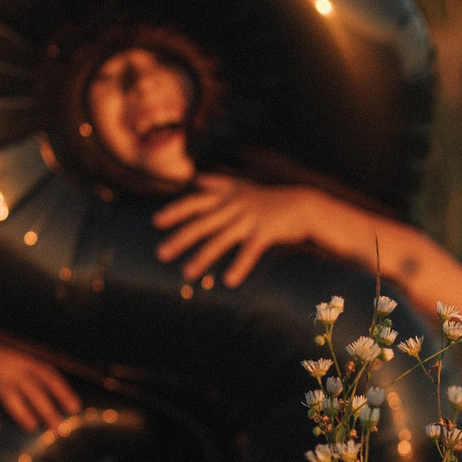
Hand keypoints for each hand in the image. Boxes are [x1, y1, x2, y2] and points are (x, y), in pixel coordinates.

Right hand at [0, 327, 81, 435]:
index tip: (74, 408)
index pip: (49, 375)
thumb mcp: (14, 330)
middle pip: (34, 392)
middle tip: (57, 427)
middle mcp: (11, 364)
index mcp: (25, 351)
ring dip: (22, 415)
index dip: (63, 392)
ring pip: (11, 399)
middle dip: (47, 411)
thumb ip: (29, 346)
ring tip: (31, 426)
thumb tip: (50, 361)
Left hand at [153, 174, 325, 286]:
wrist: (304, 204)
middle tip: (161, 254)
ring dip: (203, 257)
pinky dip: (239, 266)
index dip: (176, 211)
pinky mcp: (265, 232)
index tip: (156, 222)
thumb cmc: (271, 198)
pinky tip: (228, 282)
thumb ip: (219, 184)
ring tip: (187, 274)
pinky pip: (249, 251)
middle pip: (202, 223)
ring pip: (221, 239)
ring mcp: (250, 219)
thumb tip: (196, 180)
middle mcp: (235, 206)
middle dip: (180, 238)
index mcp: (228, 196)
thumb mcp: (244, 186)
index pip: (196, 202)